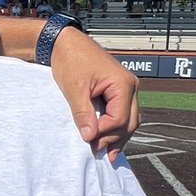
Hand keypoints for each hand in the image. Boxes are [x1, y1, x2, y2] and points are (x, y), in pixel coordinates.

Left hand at [50, 29, 138, 161]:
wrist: (65, 42)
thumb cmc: (70, 59)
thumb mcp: (74, 89)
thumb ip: (83, 114)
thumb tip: (90, 137)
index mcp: (123, 84)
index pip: (120, 118)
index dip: (105, 132)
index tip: (88, 140)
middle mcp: (130, 86)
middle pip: (130, 122)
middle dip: (114, 138)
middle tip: (97, 152)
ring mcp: (126, 88)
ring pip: (129, 119)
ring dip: (117, 135)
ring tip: (106, 153)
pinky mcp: (117, 90)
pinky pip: (122, 112)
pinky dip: (114, 125)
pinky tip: (106, 138)